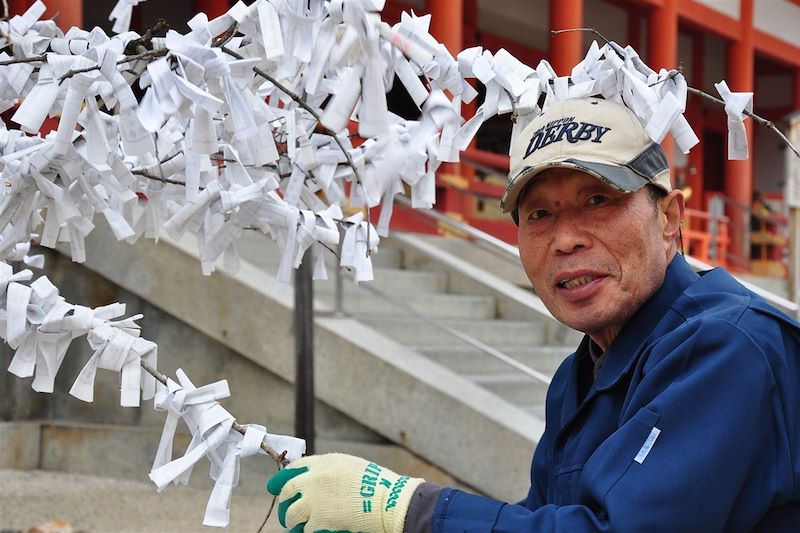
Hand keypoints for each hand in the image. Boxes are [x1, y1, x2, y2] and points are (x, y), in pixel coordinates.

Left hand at [266, 453, 423, 532]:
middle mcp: (314, 479)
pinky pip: (305, 530)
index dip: (283, 478)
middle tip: (286, 511)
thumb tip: (314, 481)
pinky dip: (307, 531)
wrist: (387, 501)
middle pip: (287, 490)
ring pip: (291, 514)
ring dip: (292, 521)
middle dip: (284, 502)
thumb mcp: (350, 467)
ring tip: (296, 526)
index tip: (276, 486)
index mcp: (324, 463)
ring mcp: (314, 501)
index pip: (293, 468)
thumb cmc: (376, 485)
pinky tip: (314, 531)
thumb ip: (329, 472)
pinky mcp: (319, 521)